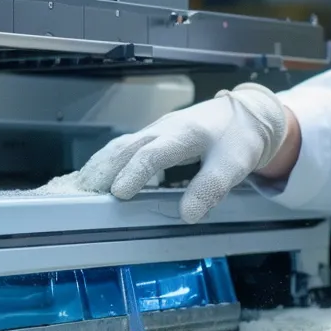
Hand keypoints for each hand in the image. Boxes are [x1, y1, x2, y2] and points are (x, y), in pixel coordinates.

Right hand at [77, 83, 288, 222]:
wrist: (247, 115)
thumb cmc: (240, 139)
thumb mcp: (233, 166)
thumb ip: (210, 188)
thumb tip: (187, 215)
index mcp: (184, 134)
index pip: (153, 153)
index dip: (135, 173)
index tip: (120, 194)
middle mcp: (164, 128)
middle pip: (126, 146)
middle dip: (104, 169)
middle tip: (85, 193)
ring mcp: (157, 130)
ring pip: (121, 144)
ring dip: (101, 164)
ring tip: (83, 187)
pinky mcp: (154, 135)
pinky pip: (126, 146)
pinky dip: (108, 161)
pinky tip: (98, 177)